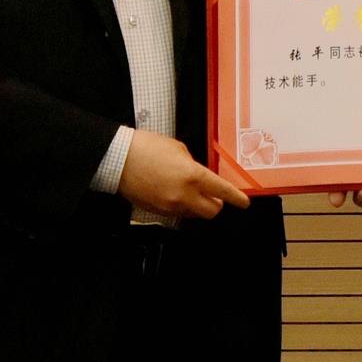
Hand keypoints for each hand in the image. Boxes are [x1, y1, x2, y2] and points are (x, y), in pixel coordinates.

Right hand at [118, 130, 250, 218]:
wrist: (118, 159)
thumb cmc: (145, 148)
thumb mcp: (178, 149)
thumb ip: (193, 165)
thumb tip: (198, 175)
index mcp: (192, 176)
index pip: (222, 191)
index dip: (236, 198)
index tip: (243, 202)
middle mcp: (183, 195)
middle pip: (211, 211)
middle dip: (217, 204)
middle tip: (215, 195)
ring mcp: (170, 206)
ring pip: (194, 213)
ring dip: (198, 204)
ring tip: (189, 189)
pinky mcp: (157, 211)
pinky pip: (177, 213)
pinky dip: (181, 205)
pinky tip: (173, 191)